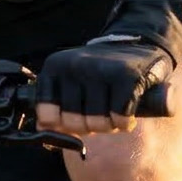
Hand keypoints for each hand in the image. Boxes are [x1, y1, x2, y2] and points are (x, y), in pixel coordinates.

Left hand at [36, 36, 172, 135]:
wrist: (135, 45)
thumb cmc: (97, 74)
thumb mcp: (68, 83)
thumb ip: (54, 108)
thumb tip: (47, 135)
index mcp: (54, 67)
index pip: (46, 115)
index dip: (62, 125)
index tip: (74, 117)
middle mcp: (74, 65)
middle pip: (73, 123)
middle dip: (88, 127)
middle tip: (97, 114)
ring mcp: (100, 69)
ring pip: (98, 123)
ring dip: (108, 125)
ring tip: (112, 111)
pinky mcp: (127, 77)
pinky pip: (120, 119)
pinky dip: (124, 123)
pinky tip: (127, 113)